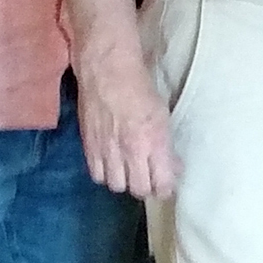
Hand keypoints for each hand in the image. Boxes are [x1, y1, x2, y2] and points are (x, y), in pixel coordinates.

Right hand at [76, 53, 180, 199]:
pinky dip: (105, 174)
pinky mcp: (89, 147)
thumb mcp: (163, 116)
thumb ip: (166, 146)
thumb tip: (173, 168)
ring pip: (117, 186)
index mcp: (154, 142)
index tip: (167, 185)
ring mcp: (108, 151)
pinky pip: (97, 175)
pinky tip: (111, 165)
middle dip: (146, 188)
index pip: (162, 184)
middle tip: (148, 178)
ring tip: (129, 172)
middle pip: (138, 189)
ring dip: (124, 182)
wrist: (107, 72)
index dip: (165, 189)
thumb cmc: (141, 88)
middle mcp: (131, 151)